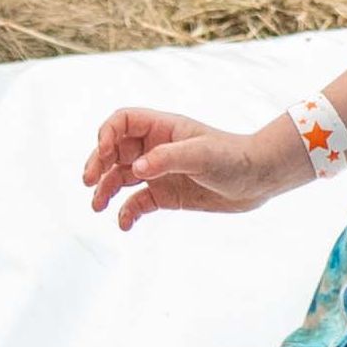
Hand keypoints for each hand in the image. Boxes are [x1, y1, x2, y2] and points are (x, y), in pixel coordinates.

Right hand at [82, 103, 306, 223]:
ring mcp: (160, 172)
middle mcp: (156, 148)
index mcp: (162, 128)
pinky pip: (138, 203)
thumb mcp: (202, 155)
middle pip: (114, 150)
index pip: (122, 122)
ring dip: (106, 189)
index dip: (107, 134)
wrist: (260, 180)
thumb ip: (168, 159)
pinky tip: (125, 224)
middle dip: (98, 163)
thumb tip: (135, 169)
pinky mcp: (167, 195)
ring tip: (97, 206)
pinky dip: (127, 213)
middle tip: (87, 181)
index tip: (104, 154)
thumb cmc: (234, 158)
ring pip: (121, 178)